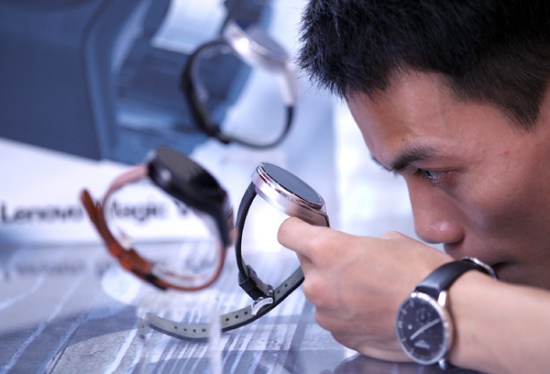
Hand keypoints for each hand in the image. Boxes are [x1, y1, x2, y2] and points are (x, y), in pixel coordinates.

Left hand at [277, 217, 451, 360]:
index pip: (288, 232)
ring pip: (321, 292)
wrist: (446, 314)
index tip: (301, 227)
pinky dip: (347, 311)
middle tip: (353, 262)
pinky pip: (334, 316)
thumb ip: (358, 245)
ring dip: (336, 288)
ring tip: (370, 289)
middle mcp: (320, 283)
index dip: (296, 227)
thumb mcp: (389, 240)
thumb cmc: (423, 275)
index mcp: (328, 251)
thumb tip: (356, 252)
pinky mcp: (341, 336)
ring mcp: (327, 314)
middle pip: (307, 263)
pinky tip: (373, 307)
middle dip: (324, 260)